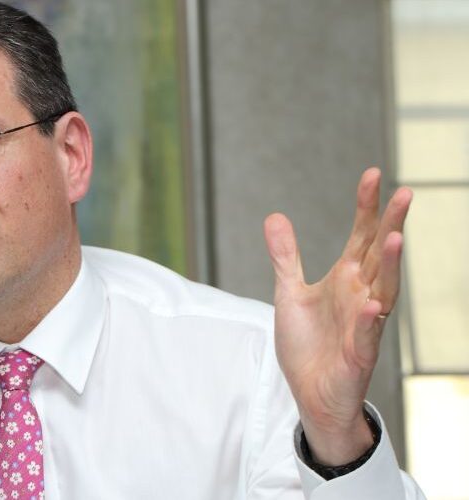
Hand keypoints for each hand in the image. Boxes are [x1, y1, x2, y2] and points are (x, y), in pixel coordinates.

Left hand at [264, 167, 411, 464]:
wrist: (308, 391)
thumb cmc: (307, 344)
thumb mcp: (289, 293)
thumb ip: (286, 256)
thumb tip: (274, 216)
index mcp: (345, 278)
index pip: (360, 236)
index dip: (366, 207)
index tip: (372, 174)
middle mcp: (361, 294)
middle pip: (380, 254)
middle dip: (391, 225)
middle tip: (406, 192)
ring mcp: (364, 323)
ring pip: (384, 290)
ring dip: (391, 266)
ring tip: (395, 238)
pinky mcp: (360, 353)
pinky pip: (367, 334)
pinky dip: (369, 320)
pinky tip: (371, 305)